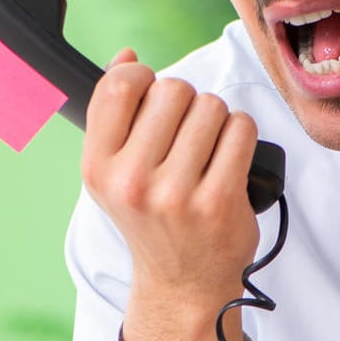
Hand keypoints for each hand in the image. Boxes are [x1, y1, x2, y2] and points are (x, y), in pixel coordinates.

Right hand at [81, 50, 261, 340]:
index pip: (120, 85)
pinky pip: (241, 130)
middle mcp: (132, 182)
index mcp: (98, 168)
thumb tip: (127, 56)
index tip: (152, 97)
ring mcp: (176, 194)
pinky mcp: (219, 201)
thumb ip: (114, 112)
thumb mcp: (114, 172)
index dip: (143, 78)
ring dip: (217, 119)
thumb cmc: (151, 218)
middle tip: (185, 134)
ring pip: (212, 106)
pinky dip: (241, 136)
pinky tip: (229, 160)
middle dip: (186, 102)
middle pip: (173, 89)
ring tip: (207, 150)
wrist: (183, 283)